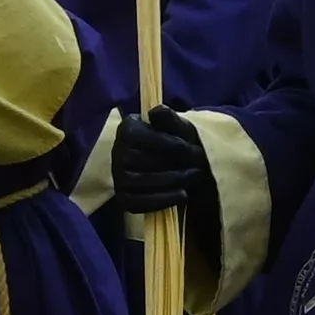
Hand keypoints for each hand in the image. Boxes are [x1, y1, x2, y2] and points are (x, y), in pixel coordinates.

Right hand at [106, 109, 219, 251]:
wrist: (175, 164)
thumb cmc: (176, 141)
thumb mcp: (177, 127)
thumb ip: (169, 118)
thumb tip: (157, 111)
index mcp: (127, 129)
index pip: (139, 137)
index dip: (166, 144)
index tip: (190, 148)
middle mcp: (116, 152)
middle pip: (141, 161)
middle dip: (173, 164)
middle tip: (198, 165)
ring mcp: (118, 177)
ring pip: (141, 182)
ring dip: (171, 181)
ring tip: (192, 177)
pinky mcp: (123, 198)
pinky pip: (139, 203)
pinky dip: (163, 200)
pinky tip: (182, 195)